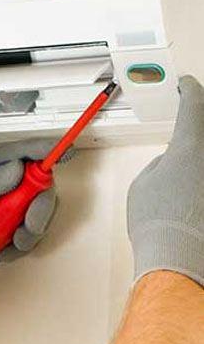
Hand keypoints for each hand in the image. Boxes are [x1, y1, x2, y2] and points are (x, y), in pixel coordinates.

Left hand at [0, 139, 70, 305]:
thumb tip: (19, 168)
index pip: (24, 152)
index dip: (47, 150)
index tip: (66, 152)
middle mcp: (10, 182)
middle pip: (43, 185)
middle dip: (41, 208)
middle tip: (29, 226)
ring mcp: (17, 205)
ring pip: (44, 213)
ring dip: (30, 233)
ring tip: (7, 244)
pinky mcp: (20, 228)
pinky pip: (36, 236)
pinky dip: (21, 247)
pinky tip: (2, 251)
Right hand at [127, 75, 203, 285]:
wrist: (179, 259)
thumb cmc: (158, 222)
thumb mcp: (144, 183)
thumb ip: (162, 163)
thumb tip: (174, 163)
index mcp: (192, 146)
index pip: (195, 105)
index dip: (190, 90)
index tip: (188, 85)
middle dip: (199, 122)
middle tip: (193, 116)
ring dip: (198, 153)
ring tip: (188, 161)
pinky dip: (198, 177)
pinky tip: (193, 187)